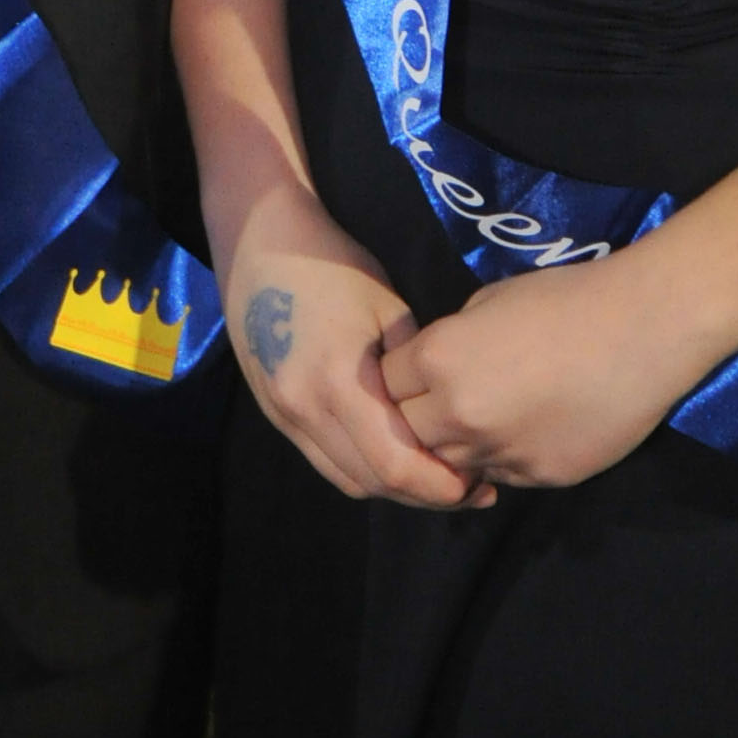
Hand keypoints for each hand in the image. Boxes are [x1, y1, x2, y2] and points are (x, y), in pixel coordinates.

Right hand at [228, 204, 479, 509]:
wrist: (259, 243)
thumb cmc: (334, 266)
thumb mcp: (390, 310)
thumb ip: (415, 373)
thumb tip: (450, 419)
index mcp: (337, 382)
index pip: (394, 465)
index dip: (440, 487)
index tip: (478, 483)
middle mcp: (303, 410)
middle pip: (371, 483)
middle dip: (423, 494)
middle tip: (469, 486)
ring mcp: (282, 415)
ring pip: (346, 479)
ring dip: (392, 487)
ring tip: (436, 477)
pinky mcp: (275, 414)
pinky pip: (325, 460)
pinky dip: (363, 468)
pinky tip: (394, 455)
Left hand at [383, 259, 680, 491]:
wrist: (645, 329)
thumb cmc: (568, 298)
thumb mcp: (489, 301)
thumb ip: (451, 341)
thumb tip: (439, 366)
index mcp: (439, 359)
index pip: (384, 384)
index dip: (400, 377)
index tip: (420, 370)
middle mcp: (460, 414)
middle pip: (408, 433)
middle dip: (419, 417)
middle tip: (449, 398)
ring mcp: (500, 452)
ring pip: (451, 464)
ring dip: (457, 445)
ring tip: (489, 415)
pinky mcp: (540, 476)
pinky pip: (500, 475)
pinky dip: (502, 458)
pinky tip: (528, 428)